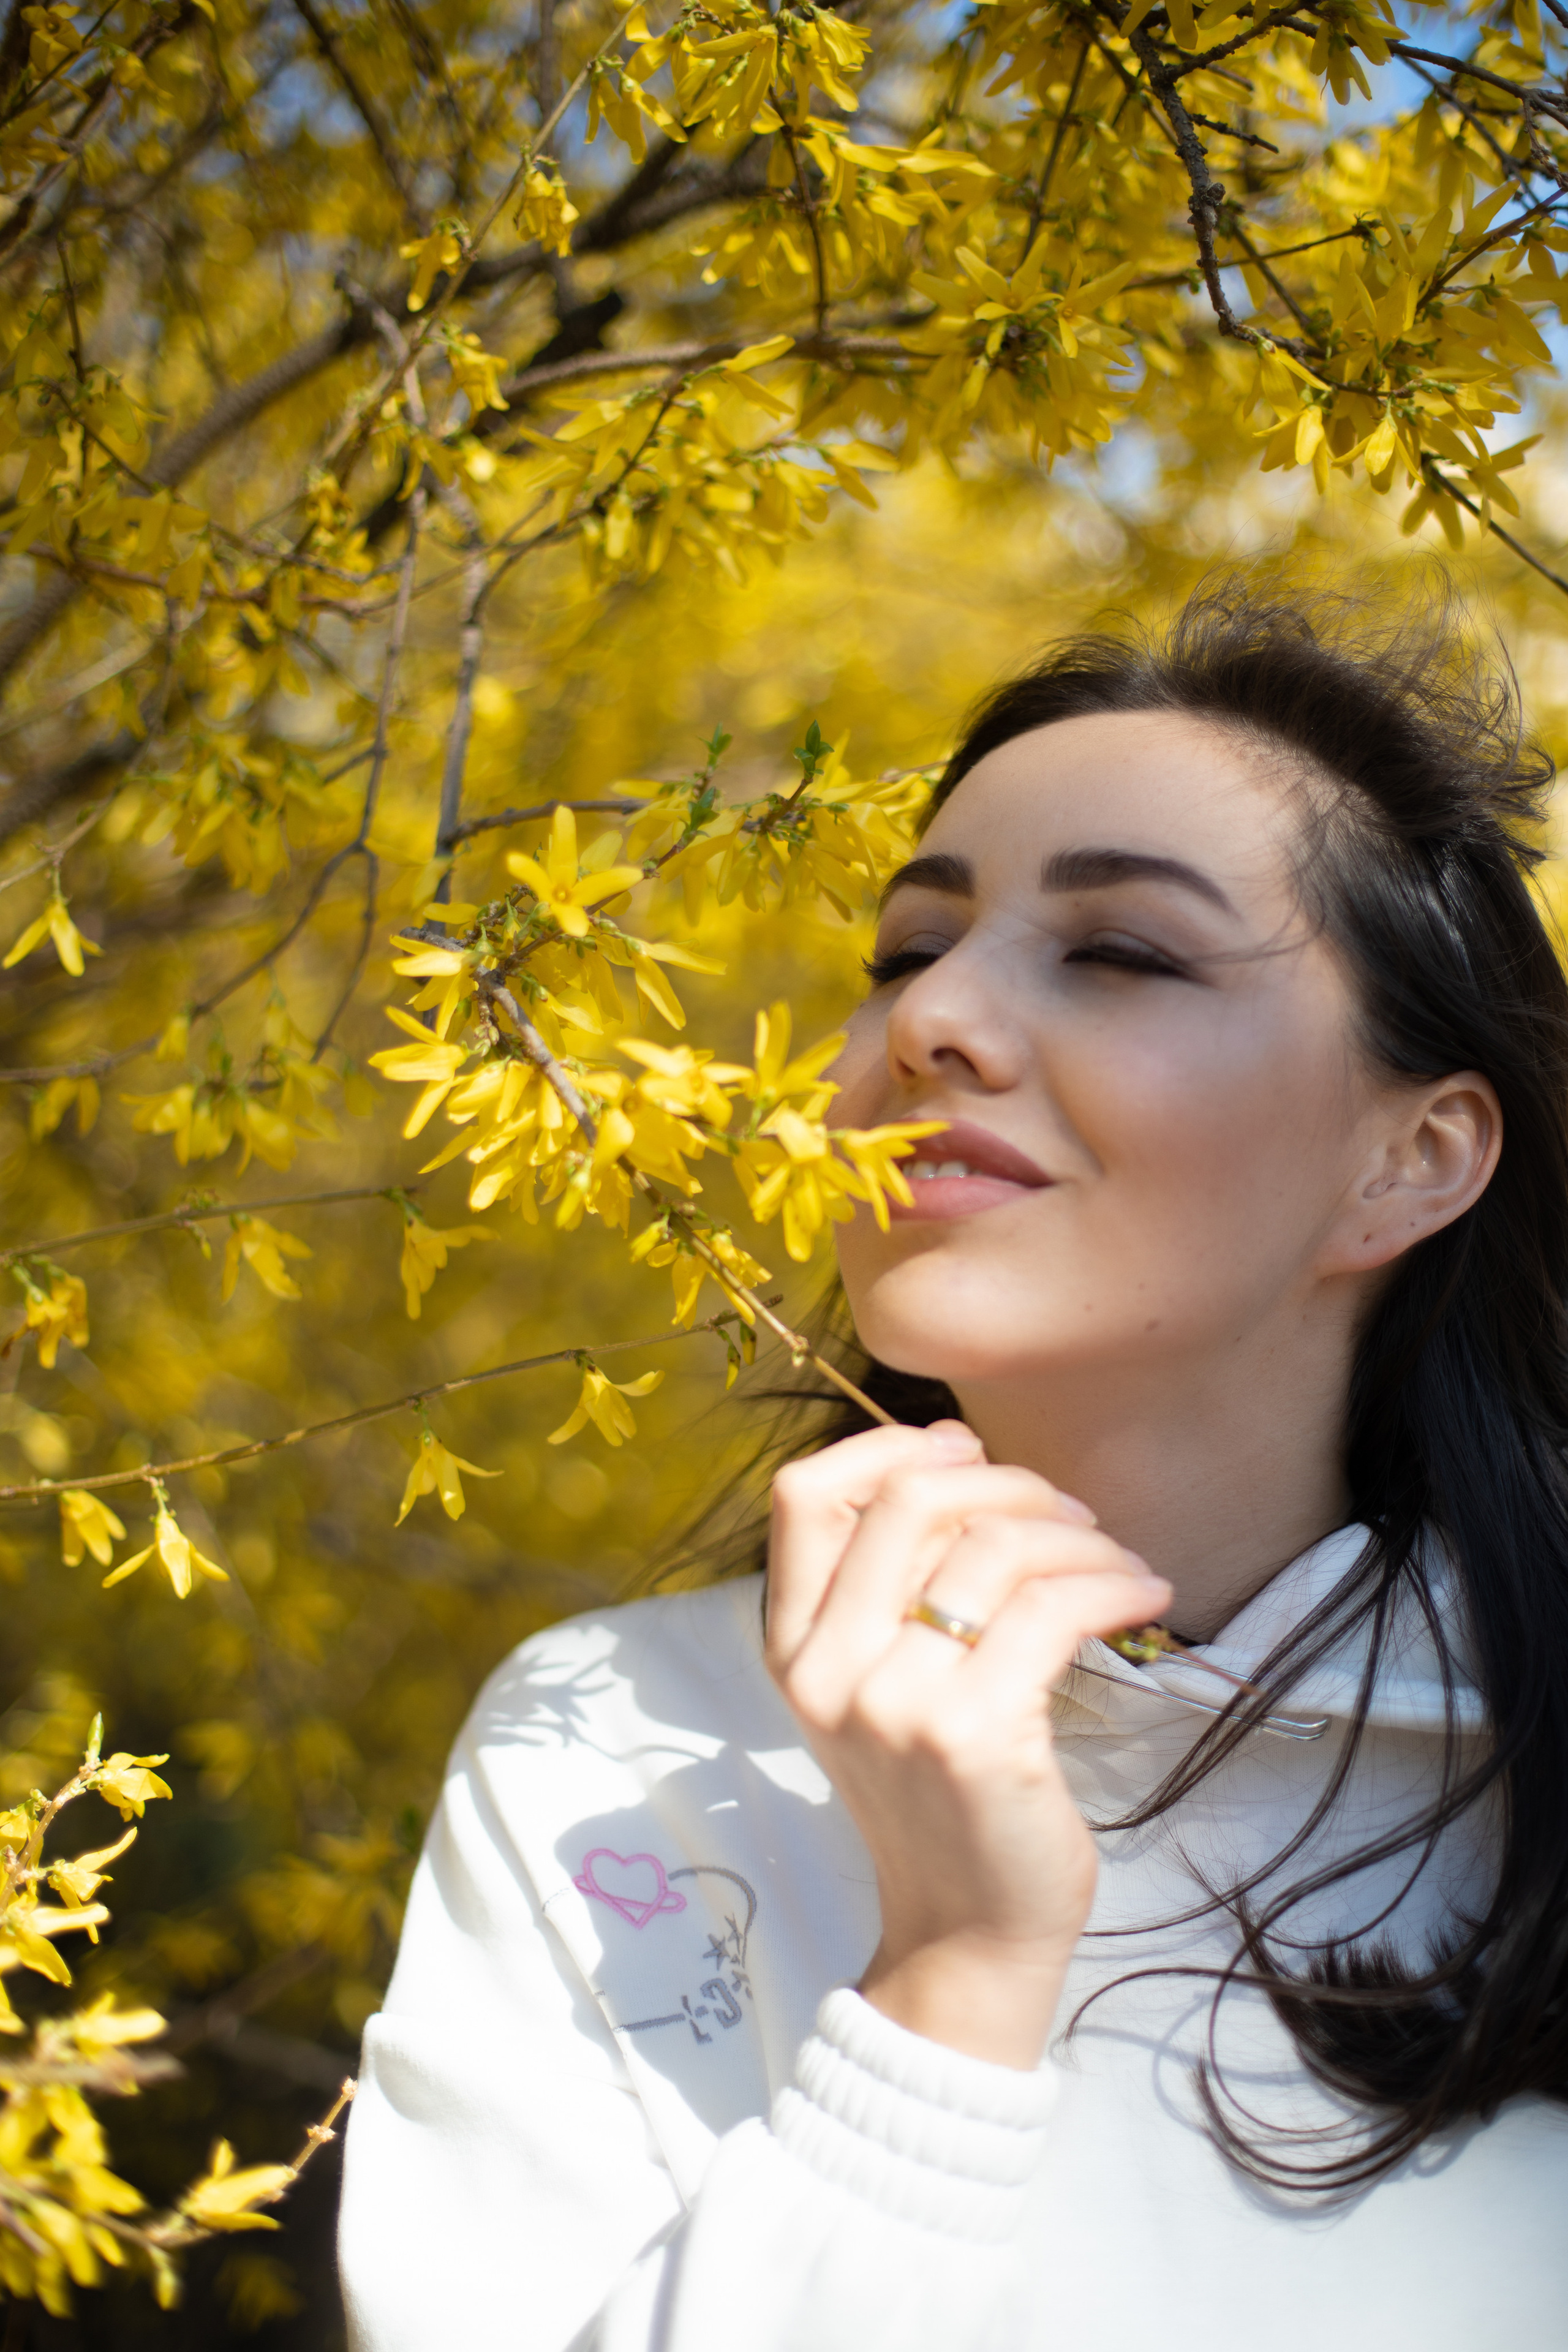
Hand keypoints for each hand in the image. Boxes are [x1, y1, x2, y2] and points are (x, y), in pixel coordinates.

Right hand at [765, 1421, 1170, 2068]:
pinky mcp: (976, 1735)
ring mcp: (897, 1703)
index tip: (963, 1448)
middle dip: (1005, 1481)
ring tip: (1116, 1559)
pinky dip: (1112, 1585)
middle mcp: (828, 1671)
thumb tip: (953, 1463)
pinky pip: (1053, 1609)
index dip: (886, 1446)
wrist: (965, 1937)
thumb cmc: (941, 1803)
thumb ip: (888, 1593)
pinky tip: (1144, 1595)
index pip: (803, 1495)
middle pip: (909, 1501)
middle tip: (1068, 1513)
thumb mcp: (878, 1692)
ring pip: (993, 1547)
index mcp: (793, 1651)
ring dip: (1076, 1536)